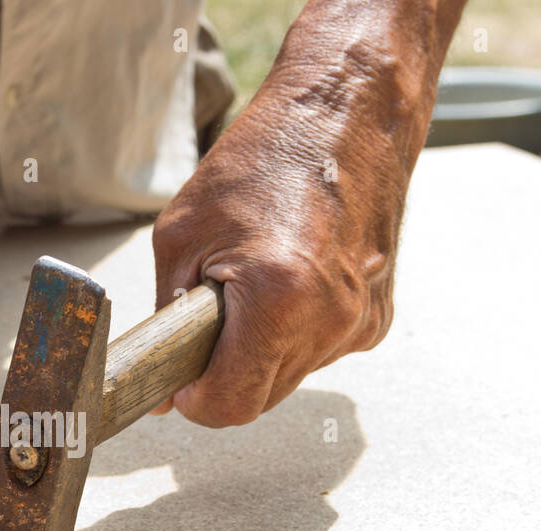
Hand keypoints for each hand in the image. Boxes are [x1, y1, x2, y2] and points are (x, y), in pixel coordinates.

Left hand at [150, 79, 409, 427]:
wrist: (347, 116)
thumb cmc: (262, 160)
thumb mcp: (181, 237)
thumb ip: (168, 318)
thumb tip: (164, 384)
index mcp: (279, 298)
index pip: (231, 404)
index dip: (196, 402)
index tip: (180, 383)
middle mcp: (330, 320)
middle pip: (260, 401)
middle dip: (224, 377)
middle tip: (207, 324)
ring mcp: (360, 322)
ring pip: (289, 379)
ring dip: (260, 354)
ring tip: (252, 287)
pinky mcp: (377, 318)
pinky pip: (319, 353)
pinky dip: (294, 334)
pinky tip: (289, 282)